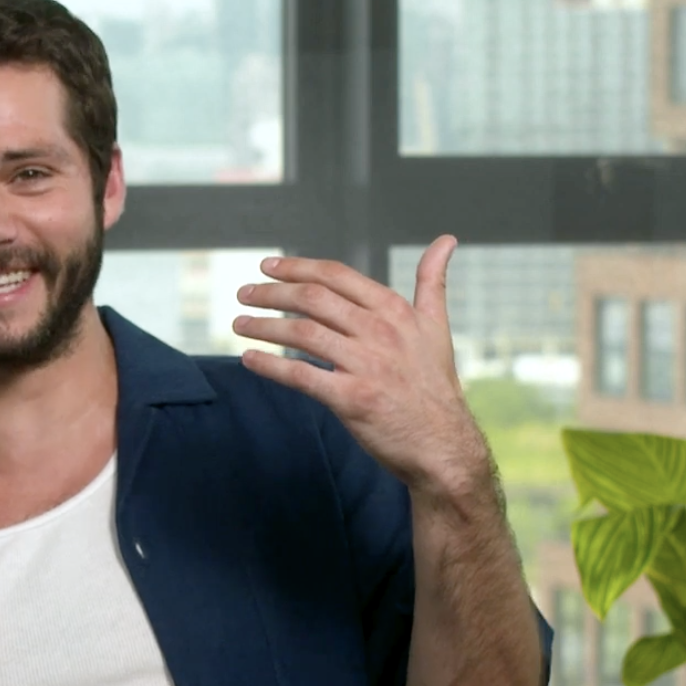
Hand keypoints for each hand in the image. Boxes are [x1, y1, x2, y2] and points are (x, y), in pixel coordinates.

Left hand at [233, 235, 487, 491]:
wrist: (443, 445)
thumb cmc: (435, 386)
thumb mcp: (438, 327)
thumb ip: (433, 282)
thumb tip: (446, 240)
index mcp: (394, 311)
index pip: (336, 276)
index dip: (297, 267)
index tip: (268, 266)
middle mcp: (380, 332)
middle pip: (313, 300)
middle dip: (272, 292)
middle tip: (244, 293)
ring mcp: (365, 365)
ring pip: (302, 333)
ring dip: (264, 326)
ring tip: (239, 323)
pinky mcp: (352, 399)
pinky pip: (301, 375)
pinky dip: (270, 366)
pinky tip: (249, 359)